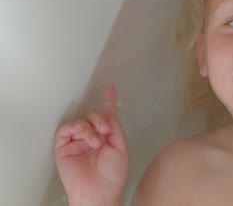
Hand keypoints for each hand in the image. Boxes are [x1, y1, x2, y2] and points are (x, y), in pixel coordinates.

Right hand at [54, 85, 128, 203]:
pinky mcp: (63, 147)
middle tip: (105, 130)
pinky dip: (74, 128)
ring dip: (89, 128)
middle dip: (100, 120)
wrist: (99, 191)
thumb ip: (114, 128)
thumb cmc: (112, 175)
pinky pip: (65, 130)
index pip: (106, 117)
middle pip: (93, 117)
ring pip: (80, 122)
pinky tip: (83, 133)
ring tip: (96, 141)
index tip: (109, 89)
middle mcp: (92, 138)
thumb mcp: (120, 147)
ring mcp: (77, 142)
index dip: (108, 102)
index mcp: (106, 138)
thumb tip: (109, 113)